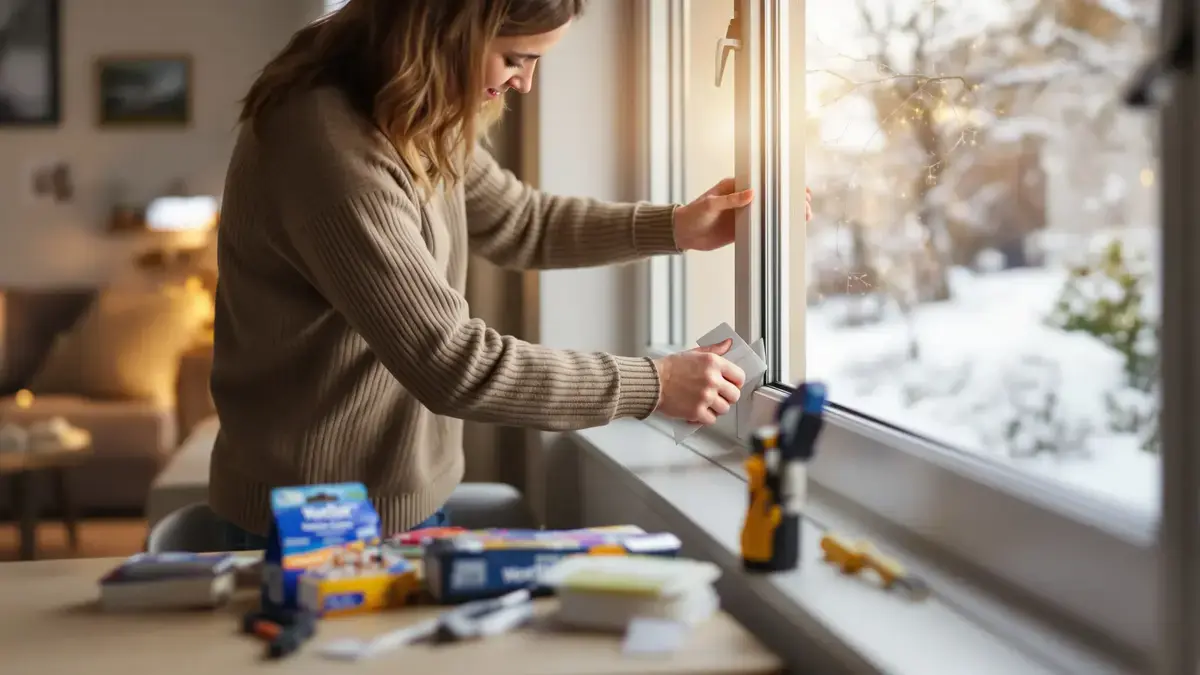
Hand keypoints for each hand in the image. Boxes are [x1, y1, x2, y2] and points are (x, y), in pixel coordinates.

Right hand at [653, 338, 745, 424]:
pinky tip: (699, 411)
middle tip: (718, 395)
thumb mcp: (694, 353)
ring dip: (717, 408)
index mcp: (713, 363)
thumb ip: (714, 350)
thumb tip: (728, 343)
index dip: (736, 382)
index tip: (731, 385)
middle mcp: (712, 380)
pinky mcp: (696, 412)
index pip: (739, 376)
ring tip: (707, 403)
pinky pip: (711, 420)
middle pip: (734, 395)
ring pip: (724, 409)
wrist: (652, 382)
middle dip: (728, 396)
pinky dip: (706, 417)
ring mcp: (705, 397)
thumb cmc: (670, 368)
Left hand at [672, 180, 813, 251]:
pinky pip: (763, 228)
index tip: (797, 187)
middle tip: (805, 206)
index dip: (781, 183)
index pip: (763, 181)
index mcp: (737, 186)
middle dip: (790, 199)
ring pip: (771, 212)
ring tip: (804, 217)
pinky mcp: (743, 230)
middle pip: (772, 196)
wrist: (683, 233)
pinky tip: (789, 230)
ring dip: (787, 214)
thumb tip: (751, 193)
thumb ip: (730, 200)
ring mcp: (745, 214)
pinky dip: (776, 229)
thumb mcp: (710, 205)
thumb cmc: (693, 214)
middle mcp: (744, 199)